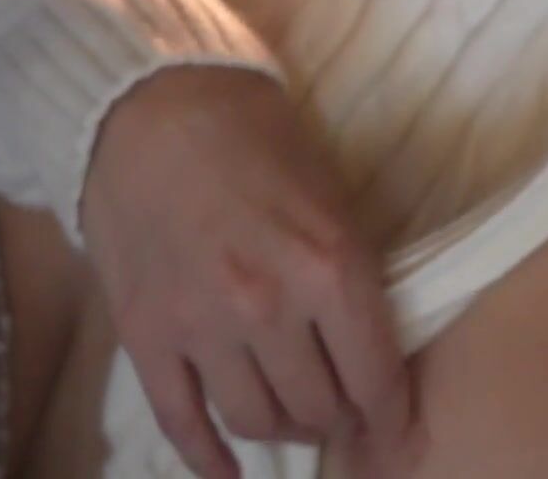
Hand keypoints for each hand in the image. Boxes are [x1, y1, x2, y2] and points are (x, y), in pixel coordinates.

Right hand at [80, 65, 422, 477]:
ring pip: (257, 421)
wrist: (151, 106)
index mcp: (331, 267)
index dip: (393, 418)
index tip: (399, 439)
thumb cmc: (256, 139)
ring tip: (291, 418)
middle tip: (341, 411)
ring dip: (283, 430)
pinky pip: (183, 420)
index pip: (377, 377)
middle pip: (320, 408)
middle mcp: (270, 307)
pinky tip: (229, 474)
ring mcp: (203, 326)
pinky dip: (209, 459)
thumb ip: (353, 278)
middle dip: (338, 419)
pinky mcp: (147, 335)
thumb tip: (374, 354)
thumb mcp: (333, 197)